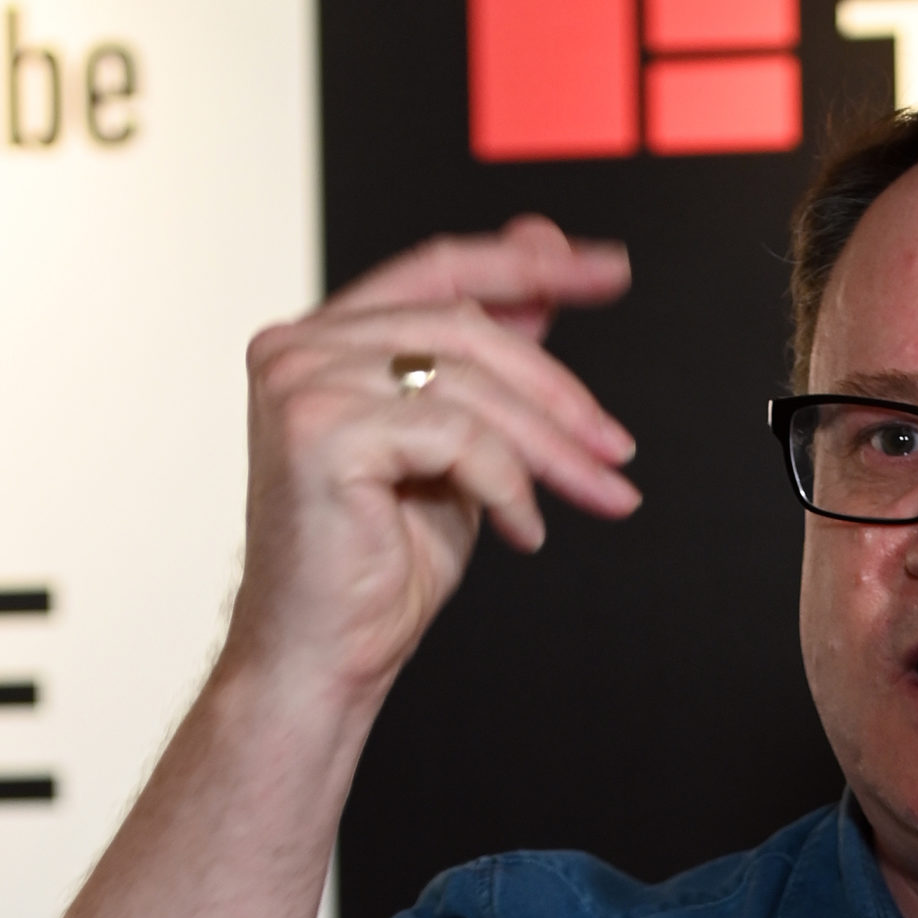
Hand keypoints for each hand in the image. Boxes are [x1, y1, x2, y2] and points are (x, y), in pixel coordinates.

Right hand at [222, 215, 640, 708]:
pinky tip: (520, 530)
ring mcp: (301, 381)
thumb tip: (545, 278)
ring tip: (594, 494)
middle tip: (616, 447)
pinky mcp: (320, 429)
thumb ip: (490, 364)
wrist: (327, 656)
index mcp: (326, 339)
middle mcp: (301, 347)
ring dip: (553, 447)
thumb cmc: (382, 563)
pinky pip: (460, 436)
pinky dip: (508, 485)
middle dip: (561, 390)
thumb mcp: (460, 447)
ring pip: (474, 382)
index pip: (441, 269)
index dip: (531, 262)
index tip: (608, 268)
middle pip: (469, 326)